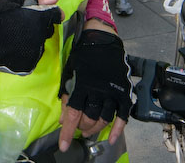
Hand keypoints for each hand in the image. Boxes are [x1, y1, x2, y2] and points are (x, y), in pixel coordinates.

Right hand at [0, 0, 61, 73]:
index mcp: (39, 19)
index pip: (55, 15)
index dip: (49, 12)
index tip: (41, 12)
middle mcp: (41, 38)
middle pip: (47, 29)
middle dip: (39, 25)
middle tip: (21, 23)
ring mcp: (35, 53)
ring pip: (40, 43)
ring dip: (33, 39)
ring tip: (15, 35)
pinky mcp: (28, 66)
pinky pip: (32, 56)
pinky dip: (26, 51)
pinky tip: (13, 45)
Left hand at [58, 30, 131, 152]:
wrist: (102, 41)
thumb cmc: (82, 56)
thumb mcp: (69, 72)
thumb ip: (66, 95)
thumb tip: (63, 119)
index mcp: (82, 84)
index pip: (73, 113)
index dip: (67, 132)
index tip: (64, 146)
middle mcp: (98, 90)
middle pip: (90, 118)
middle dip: (82, 128)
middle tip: (78, 129)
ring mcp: (113, 92)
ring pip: (104, 119)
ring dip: (95, 129)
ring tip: (89, 131)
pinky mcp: (124, 93)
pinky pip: (123, 116)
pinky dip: (118, 129)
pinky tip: (112, 138)